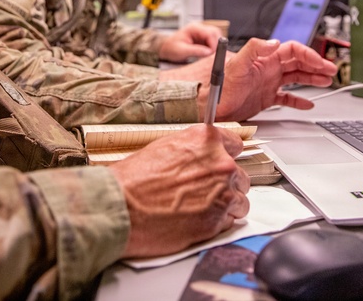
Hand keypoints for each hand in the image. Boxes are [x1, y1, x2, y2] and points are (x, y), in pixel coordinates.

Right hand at [110, 125, 250, 258]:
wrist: (122, 207)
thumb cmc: (134, 179)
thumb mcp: (164, 148)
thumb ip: (192, 152)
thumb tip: (200, 159)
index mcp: (206, 140)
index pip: (235, 144)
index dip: (226, 156)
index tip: (220, 164)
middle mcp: (220, 164)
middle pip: (240, 175)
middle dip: (226, 184)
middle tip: (204, 192)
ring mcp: (222, 194)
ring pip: (240, 201)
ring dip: (225, 205)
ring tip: (201, 208)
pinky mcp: (217, 222)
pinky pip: (229, 222)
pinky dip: (217, 223)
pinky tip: (196, 220)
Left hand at [158, 23, 222, 62]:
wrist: (166, 48)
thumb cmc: (171, 48)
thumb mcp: (182, 51)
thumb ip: (196, 51)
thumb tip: (209, 52)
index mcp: (194, 28)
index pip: (210, 33)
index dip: (213, 44)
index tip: (211, 53)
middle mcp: (199, 28)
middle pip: (215, 32)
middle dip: (216, 44)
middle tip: (211, 55)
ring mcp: (201, 33)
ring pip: (215, 36)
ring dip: (214, 46)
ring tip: (208, 54)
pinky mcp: (202, 38)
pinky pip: (212, 41)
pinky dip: (212, 47)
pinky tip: (206, 53)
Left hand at [203, 39, 336, 121]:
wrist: (209, 104)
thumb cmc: (220, 84)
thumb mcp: (237, 64)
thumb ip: (254, 49)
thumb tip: (274, 42)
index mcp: (265, 58)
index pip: (293, 51)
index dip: (309, 55)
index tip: (321, 63)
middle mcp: (269, 68)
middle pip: (298, 63)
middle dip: (316, 66)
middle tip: (331, 71)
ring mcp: (268, 82)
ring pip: (296, 78)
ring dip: (312, 79)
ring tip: (326, 82)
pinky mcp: (265, 98)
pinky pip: (286, 97)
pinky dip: (297, 100)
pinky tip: (307, 104)